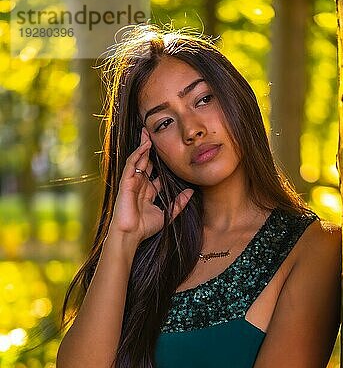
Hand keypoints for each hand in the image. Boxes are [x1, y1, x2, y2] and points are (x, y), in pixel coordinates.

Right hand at [109, 126, 193, 241]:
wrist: (130, 235)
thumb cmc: (144, 228)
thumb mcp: (167, 214)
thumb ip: (179, 203)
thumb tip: (191, 192)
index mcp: (147, 192)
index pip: (154, 172)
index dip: (160, 161)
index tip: (167, 150)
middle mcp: (139, 185)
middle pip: (145, 162)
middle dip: (149, 148)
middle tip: (154, 133)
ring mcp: (131, 183)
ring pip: (137, 160)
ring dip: (142, 146)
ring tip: (147, 132)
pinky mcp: (125, 183)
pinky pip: (131, 165)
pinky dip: (137, 154)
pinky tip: (144, 145)